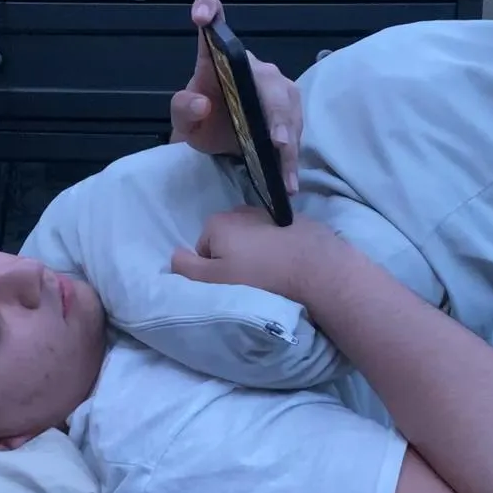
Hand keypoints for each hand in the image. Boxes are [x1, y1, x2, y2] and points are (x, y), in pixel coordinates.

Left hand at [170, 0, 302, 194]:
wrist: (217, 140)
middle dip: (277, 112)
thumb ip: (184, 109)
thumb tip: (202, 103)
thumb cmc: (200, 120)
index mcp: (221, 58)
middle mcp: (256, 69)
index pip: (215, 19)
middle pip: (272, 83)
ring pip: (290, 109)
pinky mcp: (291, 114)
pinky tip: (289, 180)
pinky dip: (292, 157)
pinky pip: (296, 130)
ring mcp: (278, 91)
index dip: (209, 10)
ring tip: (286, 165)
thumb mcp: (183, 119)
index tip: (201, 15)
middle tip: (277, 140)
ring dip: (290, 138)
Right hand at [171, 207, 349, 303]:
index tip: (231, 283)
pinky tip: (291, 266)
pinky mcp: (297, 221)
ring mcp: (271, 213)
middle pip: (229, 240)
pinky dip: (281, 250)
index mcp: (218, 222)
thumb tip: (173, 256)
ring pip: (255, 238)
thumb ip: (188, 268)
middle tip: (252, 281)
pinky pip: (279, 238)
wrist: (319, 269)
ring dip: (260, 254)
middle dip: (236, 258)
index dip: (213, 269)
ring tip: (273, 275)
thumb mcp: (214, 280)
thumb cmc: (261, 277)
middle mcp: (242, 210)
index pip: (204, 249)